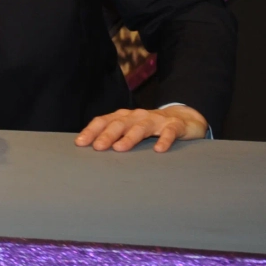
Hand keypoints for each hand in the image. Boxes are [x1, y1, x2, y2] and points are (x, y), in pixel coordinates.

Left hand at [75, 104, 207, 152]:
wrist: (184, 118)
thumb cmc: (151, 127)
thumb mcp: (131, 129)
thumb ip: (115, 136)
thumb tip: (92, 149)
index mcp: (124, 117)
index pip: (104, 121)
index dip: (91, 130)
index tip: (80, 143)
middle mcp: (137, 116)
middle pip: (120, 124)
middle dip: (107, 135)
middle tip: (97, 147)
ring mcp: (156, 120)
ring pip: (141, 127)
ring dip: (130, 137)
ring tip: (119, 148)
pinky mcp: (175, 126)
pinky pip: (169, 132)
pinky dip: (164, 140)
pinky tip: (159, 150)